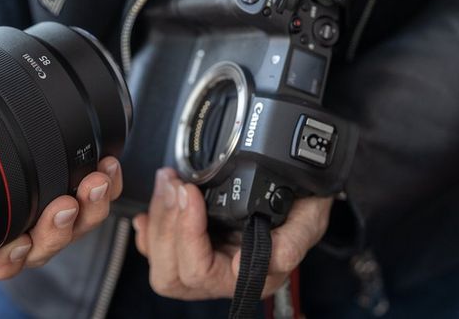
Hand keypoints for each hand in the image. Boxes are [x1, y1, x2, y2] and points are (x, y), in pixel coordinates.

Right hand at [0, 39, 123, 279]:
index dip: (3, 260)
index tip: (17, 243)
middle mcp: (14, 229)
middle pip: (41, 248)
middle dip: (60, 229)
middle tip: (68, 203)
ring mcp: (45, 216)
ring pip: (75, 229)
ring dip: (91, 208)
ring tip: (98, 179)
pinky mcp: (74, 196)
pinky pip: (95, 204)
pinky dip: (105, 191)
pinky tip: (108, 168)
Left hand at [132, 168, 331, 299]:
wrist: (299, 195)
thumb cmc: (302, 208)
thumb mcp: (310, 218)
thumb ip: (295, 240)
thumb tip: (275, 257)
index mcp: (249, 276)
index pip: (202, 271)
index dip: (188, 234)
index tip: (191, 193)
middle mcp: (222, 276)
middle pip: (172, 272)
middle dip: (167, 223)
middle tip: (175, 184)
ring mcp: (203, 263)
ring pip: (161, 261)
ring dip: (159, 217)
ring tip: (169, 182)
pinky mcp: (189, 247)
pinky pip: (156, 252)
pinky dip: (149, 230)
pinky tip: (150, 210)